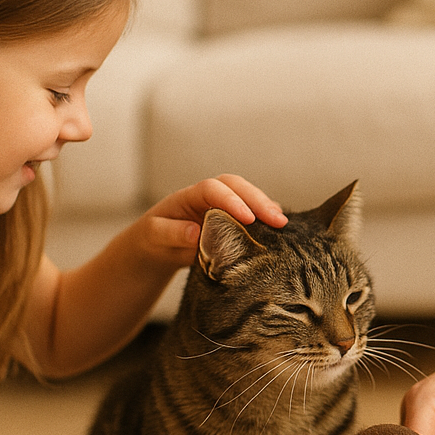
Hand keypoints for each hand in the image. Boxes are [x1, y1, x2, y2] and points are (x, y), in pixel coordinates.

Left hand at [139, 174, 287, 266]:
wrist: (156, 247)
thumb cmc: (152, 238)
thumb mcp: (153, 235)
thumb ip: (171, 232)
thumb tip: (195, 232)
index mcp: (189, 195)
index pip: (213, 189)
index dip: (232, 201)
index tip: (247, 218)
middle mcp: (208, 196)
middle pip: (237, 187)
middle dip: (258, 200)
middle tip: (277, 220)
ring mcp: (221, 206)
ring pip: (247, 196)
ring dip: (266, 207)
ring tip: (282, 223)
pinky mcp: (230, 220)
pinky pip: (251, 213)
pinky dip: (264, 218)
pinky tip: (277, 229)